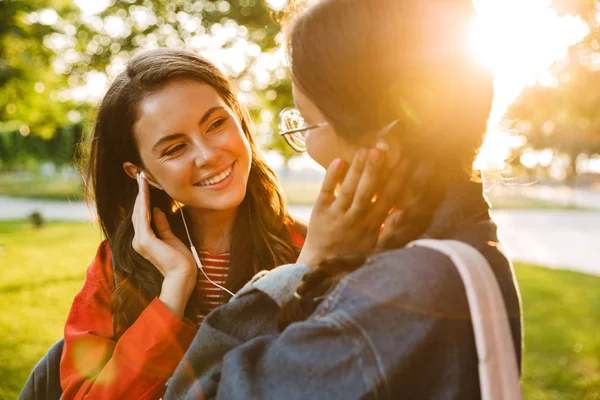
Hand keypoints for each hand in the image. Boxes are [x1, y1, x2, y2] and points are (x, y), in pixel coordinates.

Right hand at [132, 172, 196, 316]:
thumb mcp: (171, 238)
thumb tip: (157, 210)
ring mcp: (140, 241)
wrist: (183, 275)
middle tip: (141, 176)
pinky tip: (144, 191)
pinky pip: (143, 217)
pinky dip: (143, 203)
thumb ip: (162, 225)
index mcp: (144, 241)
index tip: (145, 184)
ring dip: (140, 194)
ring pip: (139, 212)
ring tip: (142, 179)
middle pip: (138, 212)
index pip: (142, 216)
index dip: (143, 199)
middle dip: (140, 193)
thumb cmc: (180, 260)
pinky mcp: (145, 240)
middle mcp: (138, 240)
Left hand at [297, 148, 408, 268]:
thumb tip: (402, 211)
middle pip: (367, 192)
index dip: (397, 180)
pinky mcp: (319, 211)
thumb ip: (389, 230)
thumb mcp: (374, 246)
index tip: (405, 161)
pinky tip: (339, 160)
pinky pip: (325, 191)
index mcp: (370, 225)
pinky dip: (331, 177)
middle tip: (381, 151)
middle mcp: (354, 218)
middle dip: (375, 171)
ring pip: (348, 190)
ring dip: (356, 170)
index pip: (387, 199)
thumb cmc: (350, 254)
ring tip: (364, 151)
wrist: (320, 265)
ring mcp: (336, 214)